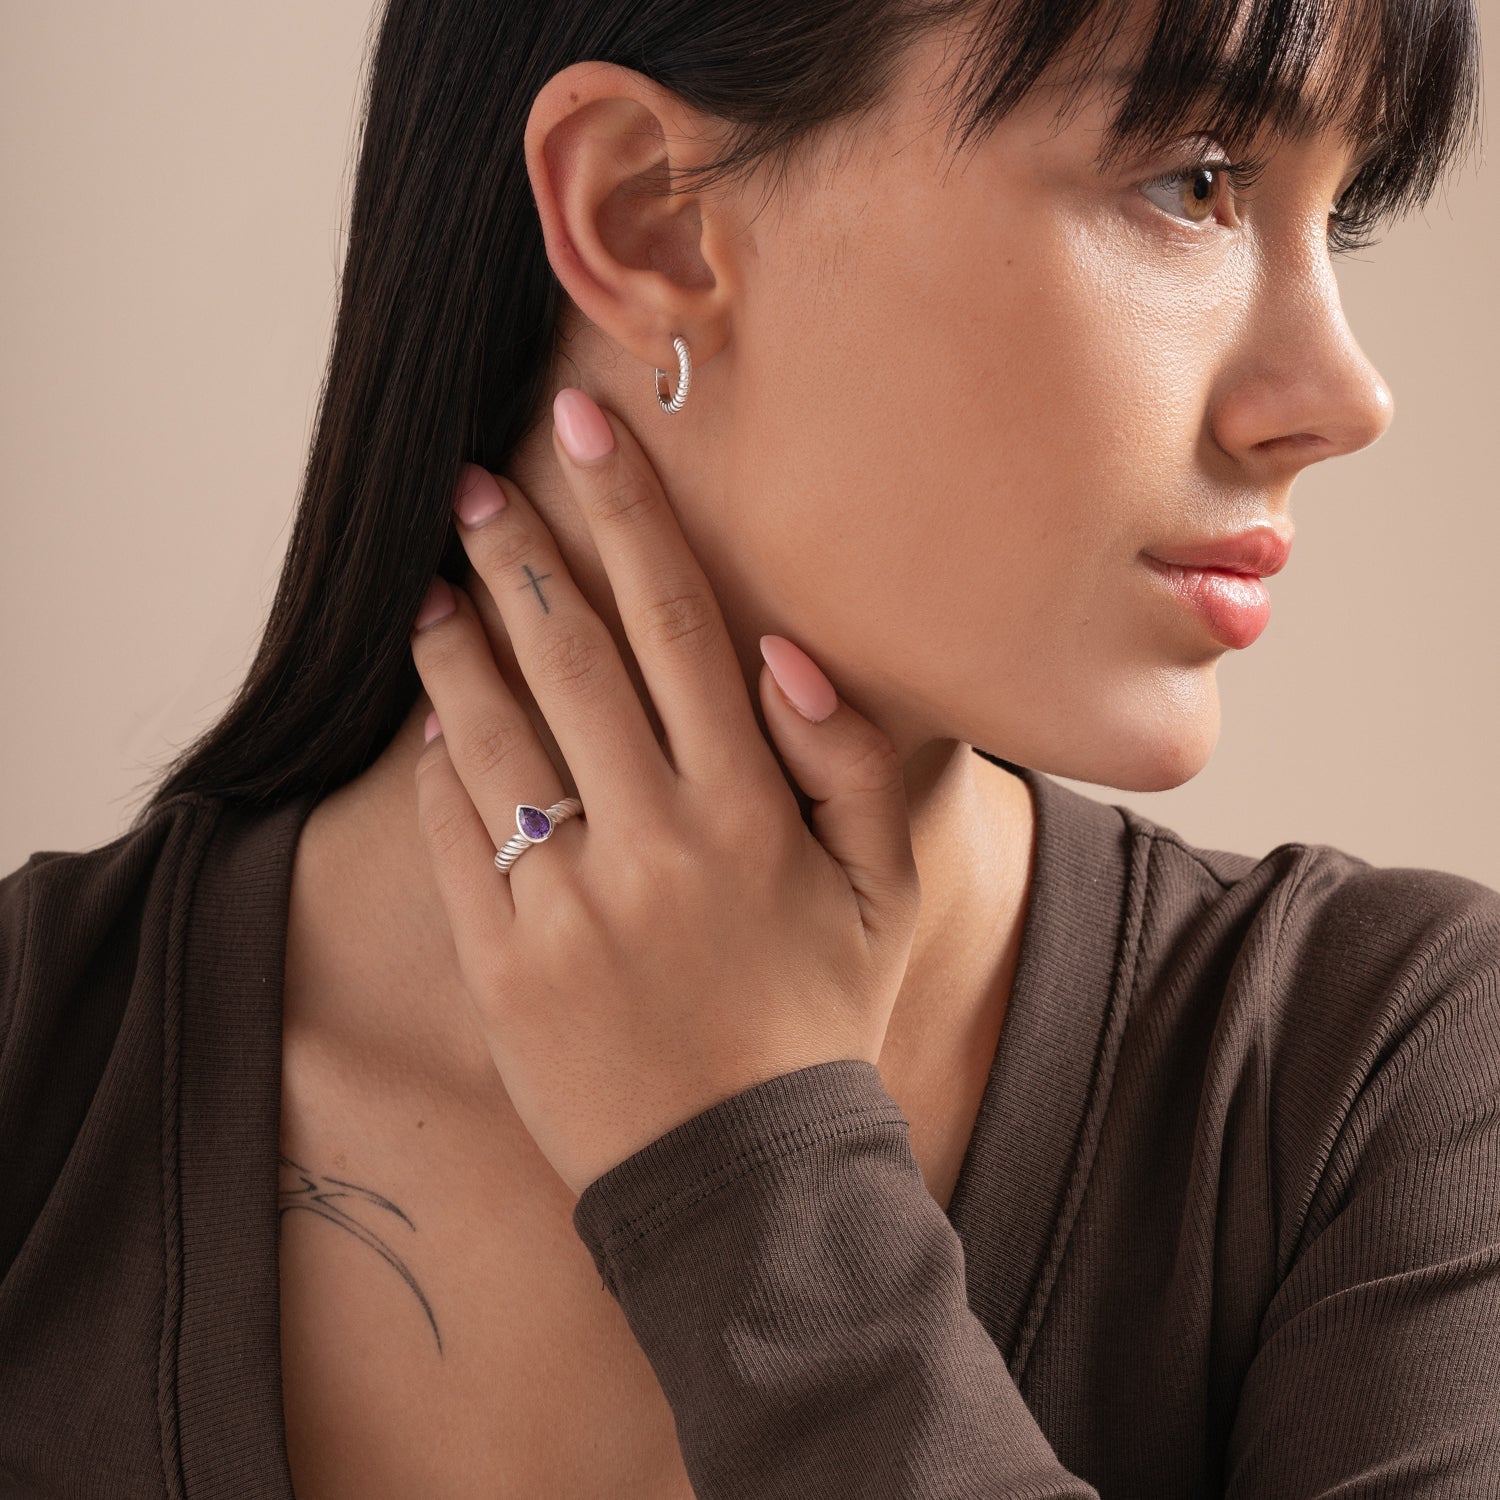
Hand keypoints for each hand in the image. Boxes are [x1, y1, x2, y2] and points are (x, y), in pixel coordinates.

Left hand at [408, 387, 920, 1195]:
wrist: (743, 1178)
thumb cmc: (818, 1018)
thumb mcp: (888, 894)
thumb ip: (852, 766)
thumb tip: (787, 656)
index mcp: (751, 812)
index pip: (680, 625)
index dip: (628, 515)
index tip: (582, 429)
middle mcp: (657, 842)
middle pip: (572, 657)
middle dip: (519, 554)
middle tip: (474, 488)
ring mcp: (570, 906)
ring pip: (492, 737)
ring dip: (454, 647)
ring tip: (429, 588)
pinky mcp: (503, 966)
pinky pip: (451, 839)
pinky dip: (434, 767)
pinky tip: (431, 722)